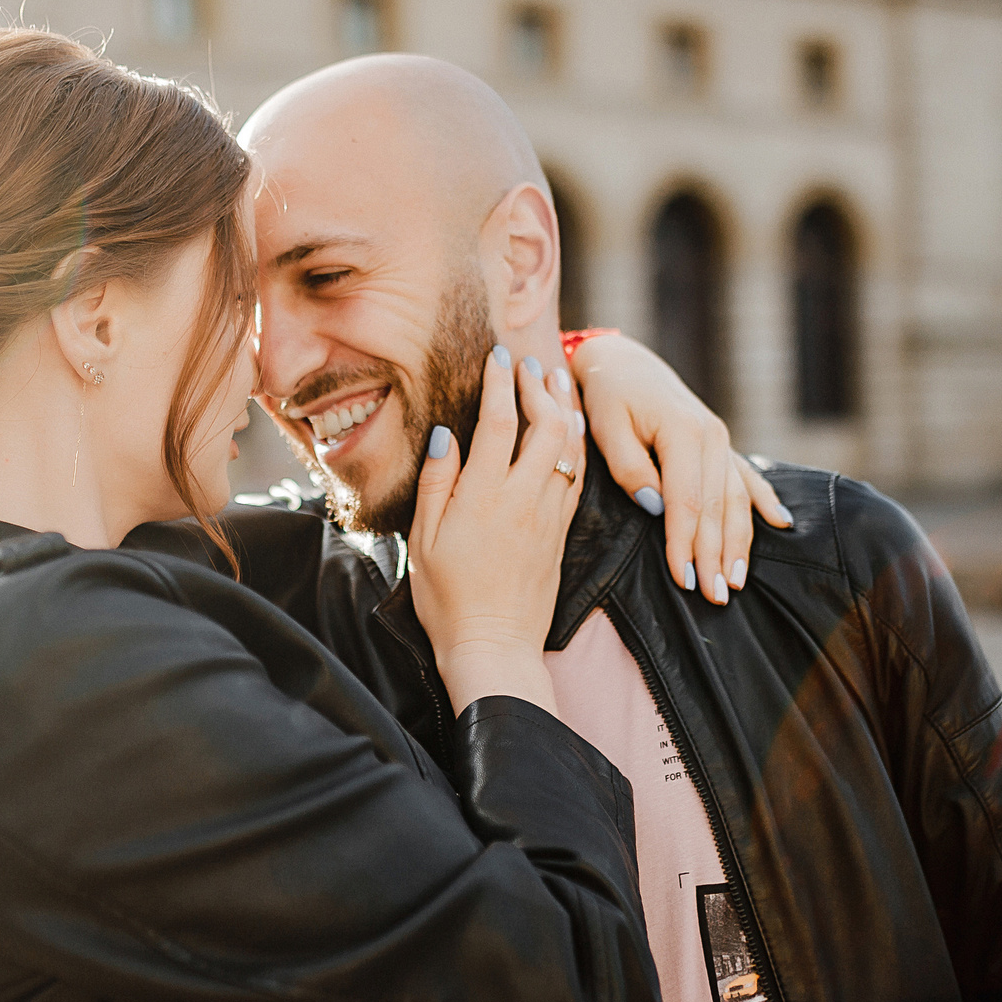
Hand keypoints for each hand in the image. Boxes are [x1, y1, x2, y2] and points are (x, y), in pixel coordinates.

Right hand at [408, 346, 584, 715]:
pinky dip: (576, 444)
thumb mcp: (424, 541)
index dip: (500, 383)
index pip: (498, 423)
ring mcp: (548, 515)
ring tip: (557, 381)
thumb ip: (436, 483)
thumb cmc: (448, 599)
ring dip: (565, 409)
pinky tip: (572, 429)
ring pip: (570, 449)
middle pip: (546, 427)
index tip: (499, 356)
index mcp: (483, 497)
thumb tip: (444, 433)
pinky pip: (577, 477)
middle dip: (540, 388)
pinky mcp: (562, 533)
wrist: (494, 645)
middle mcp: (523, 499)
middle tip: (529, 364)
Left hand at [567, 332, 790, 607]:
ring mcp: (722, 440)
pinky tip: (782, 523)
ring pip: (736, 498)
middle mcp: (712, 435)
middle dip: (716, 555)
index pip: (687, 501)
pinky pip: (749, 476)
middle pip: (717, 507)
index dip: (686, 544)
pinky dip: (764, 500)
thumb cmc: (607, 397)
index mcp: (683, 432)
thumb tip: (656, 507)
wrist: (623, 364)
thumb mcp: (605, 428)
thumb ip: (629, 468)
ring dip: (739, 541)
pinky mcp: (722, 443)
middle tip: (716, 597)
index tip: (684, 580)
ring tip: (738, 579)